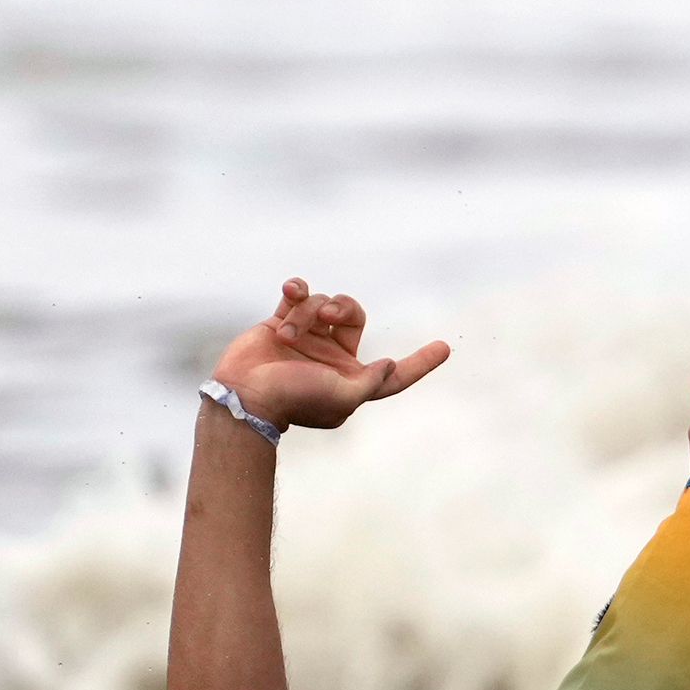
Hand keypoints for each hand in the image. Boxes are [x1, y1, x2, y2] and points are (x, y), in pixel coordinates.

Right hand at [210, 279, 449, 431]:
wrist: (243, 395)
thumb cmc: (294, 400)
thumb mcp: (341, 398)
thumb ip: (371, 384)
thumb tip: (391, 366)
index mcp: (352, 381)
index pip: (395, 374)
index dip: (421, 362)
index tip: (445, 347)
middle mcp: (332, 358)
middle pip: (354, 317)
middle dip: (345, 308)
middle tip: (328, 315)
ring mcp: (307, 339)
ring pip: (322, 304)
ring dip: (307, 313)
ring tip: (287, 335)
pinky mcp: (280, 324)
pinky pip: (297, 295)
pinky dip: (296, 288)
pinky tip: (291, 290)